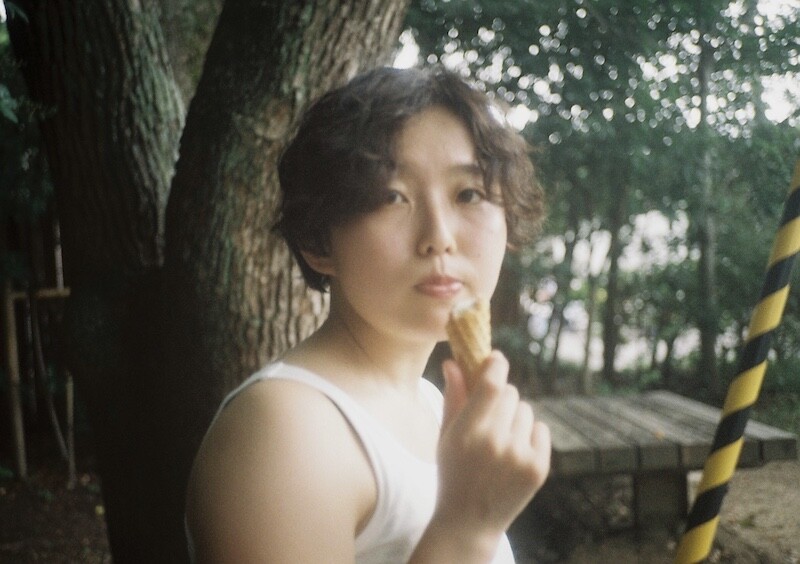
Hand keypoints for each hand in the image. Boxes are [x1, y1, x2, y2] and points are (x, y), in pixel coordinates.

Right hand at [434, 352, 550, 548]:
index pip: (491, 384)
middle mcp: (496, 442)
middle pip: (510, 393)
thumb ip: (453, 397)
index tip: (495, 359)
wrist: (469, 521)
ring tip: (500, 441)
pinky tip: (515, 453)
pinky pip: (541, 429)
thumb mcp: (446, 436)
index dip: (495, 365)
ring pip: (526, 410)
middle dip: (501, 397)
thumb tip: (453, 361)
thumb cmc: (453, 472)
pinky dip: (530, 435)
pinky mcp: (539, 468)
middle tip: (490, 416)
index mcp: (468, 433)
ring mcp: (520, 456)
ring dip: (514, 417)